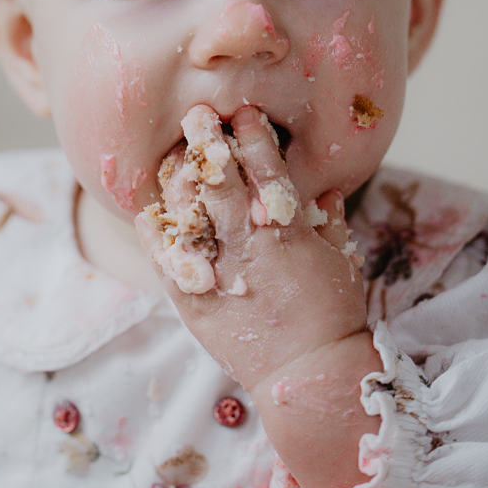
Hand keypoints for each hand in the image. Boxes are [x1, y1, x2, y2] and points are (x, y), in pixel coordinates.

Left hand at [135, 103, 367, 391]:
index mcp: (286, 229)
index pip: (266, 167)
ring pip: (187, 210)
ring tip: (173, 156)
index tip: (245, 113)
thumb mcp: (340, 260)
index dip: (254, 136)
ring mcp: (216, 268)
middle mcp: (247, 241)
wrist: (307, 374)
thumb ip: (329, 221)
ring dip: (178, 177)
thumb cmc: (332, 315)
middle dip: (207, 141)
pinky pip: (165, 257)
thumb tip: (327, 190)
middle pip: (218, 178)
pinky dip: (154, 231)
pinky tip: (147, 211)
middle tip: (196, 115)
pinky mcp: (192, 298)